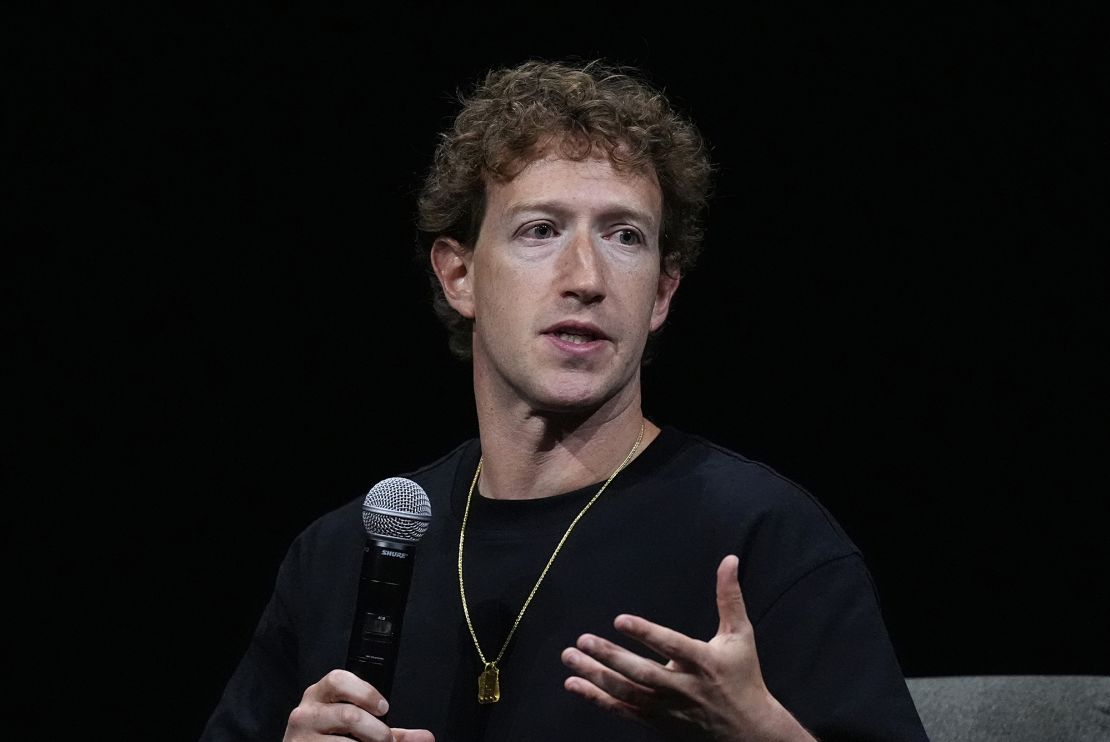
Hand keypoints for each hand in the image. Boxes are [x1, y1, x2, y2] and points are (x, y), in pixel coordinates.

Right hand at [283, 669, 434, 741]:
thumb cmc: (330, 738)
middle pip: (348, 715)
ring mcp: (300, 736)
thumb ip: (390, 729)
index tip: (384, 708)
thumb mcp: (355, 727)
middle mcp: (306, 712)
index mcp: (319, 694)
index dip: (366, 693)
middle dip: (376, 732)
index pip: (339, 679)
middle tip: (386, 740)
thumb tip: (425, 737)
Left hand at [561, 555, 812, 741]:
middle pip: (643, 673)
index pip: (672, 647)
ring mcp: (668, 708)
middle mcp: (683, 687)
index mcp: (704, 662)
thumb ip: (729, 597)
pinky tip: (574, 684)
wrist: (747, 731)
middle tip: (583, 640)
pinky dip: (597, 698)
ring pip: (627, 693)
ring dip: (596, 676)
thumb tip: (729, 559)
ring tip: (569, 657)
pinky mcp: (657, 721)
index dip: (647, 633)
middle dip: (612, 658)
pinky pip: (623, 710)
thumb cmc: (743, 675)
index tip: (620, 620)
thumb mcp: (740, 635)